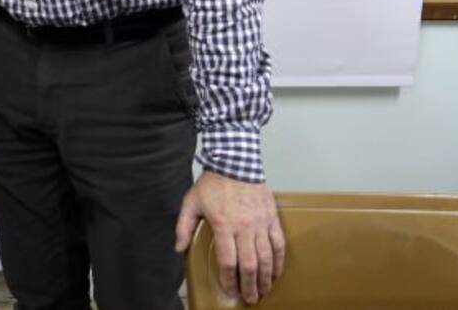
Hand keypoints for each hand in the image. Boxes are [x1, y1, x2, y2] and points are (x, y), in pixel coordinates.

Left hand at [175, 171, 285, 304]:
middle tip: (250, 298)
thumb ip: (183, 226)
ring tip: (263, 291)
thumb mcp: (191, 203)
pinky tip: (276, 273)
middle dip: (249, 285)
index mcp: (223, 225)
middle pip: (249, 264)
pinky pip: (279, 244)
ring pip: (266, 257)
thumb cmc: (212, 184)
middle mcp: (244, 227)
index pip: (227, 260)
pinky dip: (279, 261)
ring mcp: (260, 223)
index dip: (229, 279)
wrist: (235, 161)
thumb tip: (178, 248)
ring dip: (265, 277)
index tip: (229, 290)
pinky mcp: (272, 218)